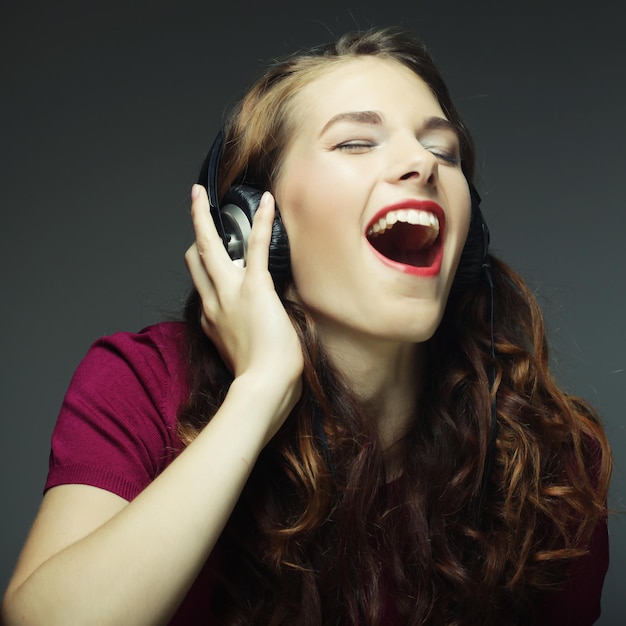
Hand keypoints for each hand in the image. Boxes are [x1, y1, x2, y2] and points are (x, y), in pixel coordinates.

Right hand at [185, 185, 302, 425]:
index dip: (204, 271)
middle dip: (193, 232)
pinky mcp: (254, 287)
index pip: (203, 287)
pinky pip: (256, 247)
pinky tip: (266, 202)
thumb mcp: (240, 357)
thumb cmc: (258, 381)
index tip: (206, 260)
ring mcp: (230, 293)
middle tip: (195, 209)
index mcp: (212, 320)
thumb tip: (252, 334)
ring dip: (203, 218)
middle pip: (194, 261)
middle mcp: (214, 303)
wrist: (264, 388)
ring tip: (200, 195)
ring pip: (208, 248)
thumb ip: (240, 340)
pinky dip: (261, 222)